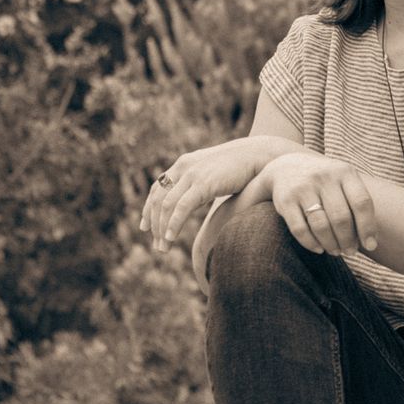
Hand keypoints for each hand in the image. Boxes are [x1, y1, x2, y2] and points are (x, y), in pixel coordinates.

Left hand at [141, 136, 285, 251]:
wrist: (258, 156)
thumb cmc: (239, 168)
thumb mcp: (212, 175)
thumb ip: (199, 185)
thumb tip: (193, 202)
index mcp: (183, 164)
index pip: (158, 188)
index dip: (148, 209)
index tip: (145, 227)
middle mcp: (183, 168)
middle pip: (158, 199)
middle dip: (155, 224)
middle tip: (157, 245)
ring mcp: (192, 175)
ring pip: (167, 205)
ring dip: (162, 229)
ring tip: (163, 247)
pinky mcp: (204, 183)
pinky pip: (182, 206)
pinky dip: (174, 223)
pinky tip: (171, 237)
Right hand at [267, 151, 377, 257]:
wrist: (287, 167)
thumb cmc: (326, 183)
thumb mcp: (344, 182)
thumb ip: (357, 204)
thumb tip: (371, 241)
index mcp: (344, 172)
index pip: (361, 202)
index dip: (368, 227)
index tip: (370, 245)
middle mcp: (324, 177)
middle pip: (341, 217)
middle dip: (348, 240)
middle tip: (349, 251)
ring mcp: (302, 187)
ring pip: (321, 225)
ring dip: (331, 244)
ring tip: (336, 251)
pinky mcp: (285, 201)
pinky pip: (300, 229)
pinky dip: (311, 243)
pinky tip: (319, 248)